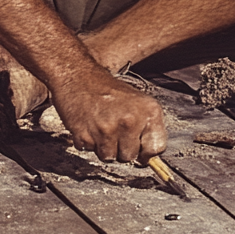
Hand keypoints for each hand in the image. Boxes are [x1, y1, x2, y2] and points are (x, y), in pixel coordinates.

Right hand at [50, 69, 167, 162]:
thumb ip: (146, 127)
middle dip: (122, 149)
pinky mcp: (86, 135)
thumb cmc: (106, 88)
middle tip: (114, 130)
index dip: (146, 153)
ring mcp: (107, 129)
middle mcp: (130, 120)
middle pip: (130, 157)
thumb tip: (150, 158)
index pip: (156, 148)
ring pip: (110, 158)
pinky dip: (88, 143)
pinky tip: (90, 126)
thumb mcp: (137, 101)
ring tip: (101, 128)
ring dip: (104, 148)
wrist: (78, 76)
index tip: (140, 150)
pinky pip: (90, 151)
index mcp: (148, 111)